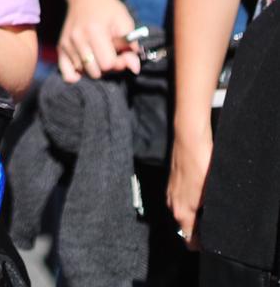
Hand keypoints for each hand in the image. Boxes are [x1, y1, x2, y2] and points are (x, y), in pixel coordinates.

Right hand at [57, 0, 139, 81]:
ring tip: (98, 54)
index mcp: (94, 31)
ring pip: (84, 72)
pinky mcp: (61, 46)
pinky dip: (76, 75)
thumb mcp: (124, 22)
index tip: (122, 53)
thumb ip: (131, 46)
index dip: (119, 62)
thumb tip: (134, 68)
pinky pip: (66, 73)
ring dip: (94, 68)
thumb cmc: (108, 9)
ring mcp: (67, 43)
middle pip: (95, 72)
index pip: (107, 64)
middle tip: (110, 54)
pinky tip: (85, 67)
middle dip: (107, 67)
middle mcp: (77, 38)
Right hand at [168, 125, 211, 247]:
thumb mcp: (209, 194)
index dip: (199, 245)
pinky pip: (180, 200)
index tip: (210, 243)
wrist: (189, 138)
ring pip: (182, 212)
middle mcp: (172, 204)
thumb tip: (210, 226)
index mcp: (181, 212)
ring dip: (193, 215)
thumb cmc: (201, 165)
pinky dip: (189, 203)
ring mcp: (170, 191)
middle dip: (197, 230)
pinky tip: (200, 195)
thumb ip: (207, 214)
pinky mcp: (172, 181)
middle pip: (183, 226)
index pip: (187, 239)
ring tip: (208, 211)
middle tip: (213, 225)